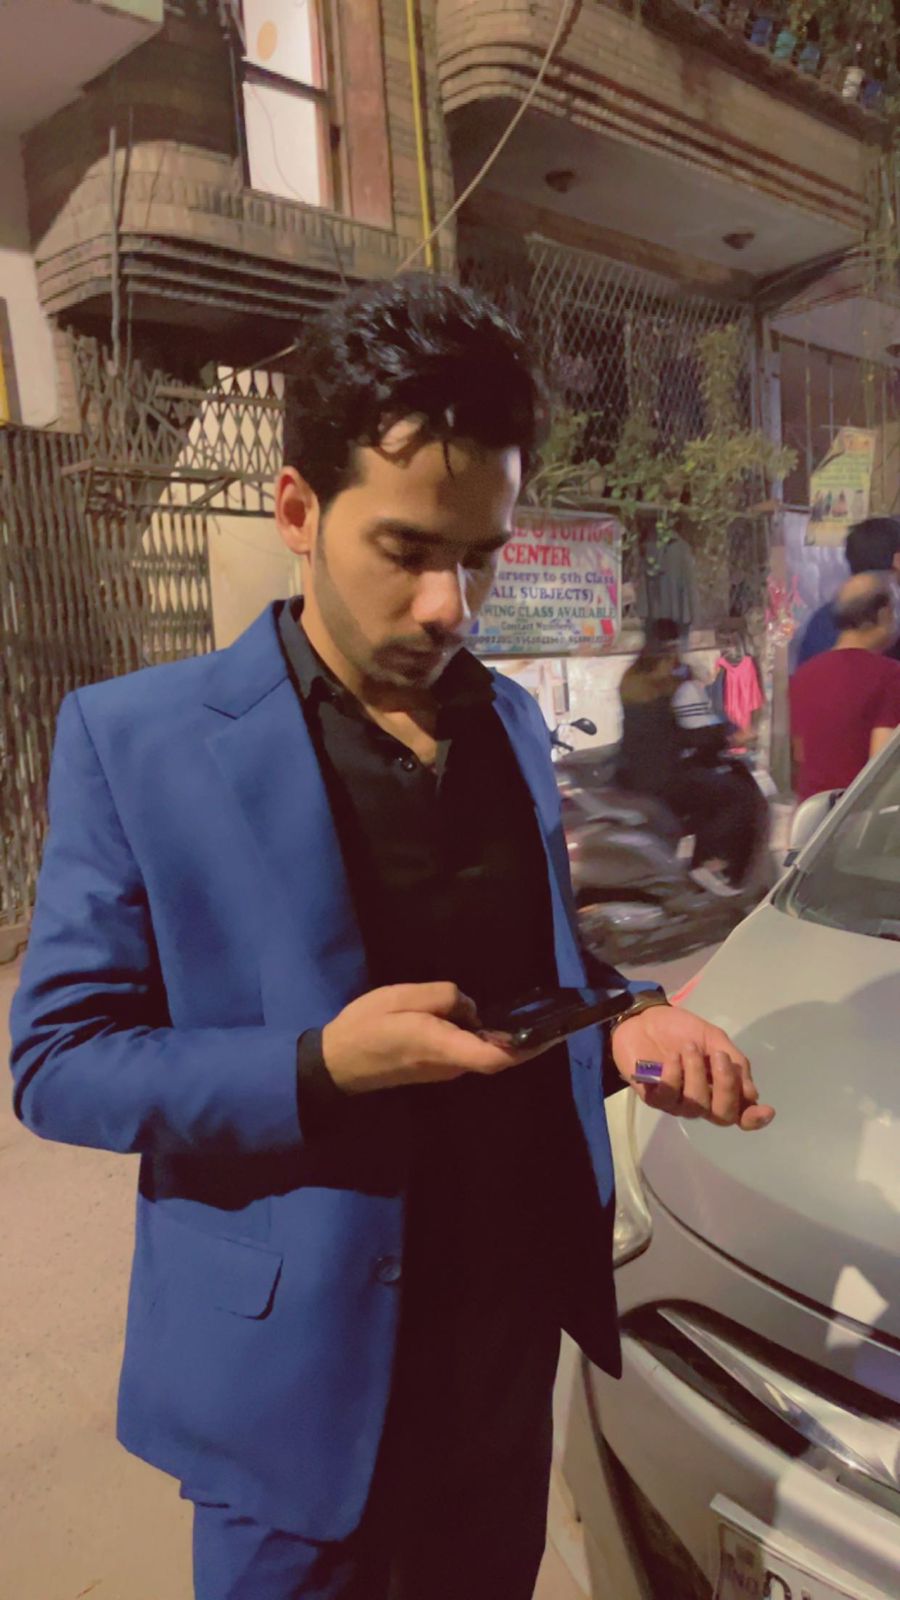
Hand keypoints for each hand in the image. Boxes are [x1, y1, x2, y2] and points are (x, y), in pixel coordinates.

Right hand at [322, 982, 550, 1094]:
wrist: (337, 1064)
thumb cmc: (366, 1027)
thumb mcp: (401, 997)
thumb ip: (442, 997)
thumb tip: (471, 1008)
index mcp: (442, 1045)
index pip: (494, 1057)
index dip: (527, 1047)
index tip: (555, 1033)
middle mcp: (451, 1064)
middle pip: (497, 1056)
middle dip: (528, 1041)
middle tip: (559, 1019)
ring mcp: (445, 1070)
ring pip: (484, 1053)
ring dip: (508, 1039)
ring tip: (535, 1014)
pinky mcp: (438, 1067)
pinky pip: (471, 1052)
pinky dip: (488, 1039)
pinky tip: (495, 1020)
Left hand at [611, 1005, 774, 1130]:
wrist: (645, 1018)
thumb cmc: (681, 1030)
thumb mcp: (715, 1039)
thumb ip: (735, 1063)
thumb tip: (752, 1094)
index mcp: (720, 1089)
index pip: (740, 1114)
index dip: (754, 1119)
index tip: (767, 1110)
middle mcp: (702, 1102)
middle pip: (723, 1116)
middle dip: (726, 1087)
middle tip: (719, 1056)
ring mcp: (677, 1103)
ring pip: (696, 1104)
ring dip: (696, 1072)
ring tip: (688, 1047)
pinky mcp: (653, 1097)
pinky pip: (668, 1095)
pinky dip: (673, 1074)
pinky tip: (671, 1057)